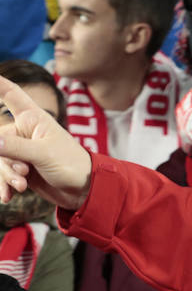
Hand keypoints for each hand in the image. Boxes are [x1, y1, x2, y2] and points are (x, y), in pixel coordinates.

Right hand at [0, 78, 93, 211]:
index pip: (11, 94)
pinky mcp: (21, 168)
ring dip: (5, 176)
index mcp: (33, 119)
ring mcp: (21, 151)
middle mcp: (24, 132)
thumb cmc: (72, 165)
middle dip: (4, 161)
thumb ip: (14, 147)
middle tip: (23, 173)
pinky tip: (8, 196)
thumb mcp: (43, 154)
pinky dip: (4, 185)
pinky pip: (2, 174)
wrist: (85, 191)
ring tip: (21, 185)